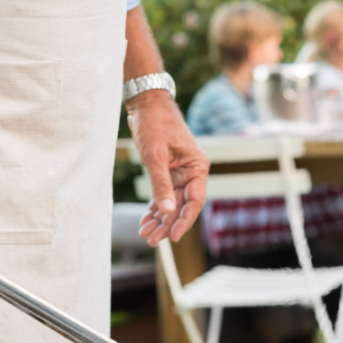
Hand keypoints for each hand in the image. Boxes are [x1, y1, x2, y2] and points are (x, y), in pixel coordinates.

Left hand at [127, 91, 209, 245]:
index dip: (184, 221)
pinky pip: (164, 193)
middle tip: (152, 239)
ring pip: (171, 202)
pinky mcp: (168, 170)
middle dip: (167, 223)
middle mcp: (191, 172)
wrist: (146, 103)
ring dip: (159, 218)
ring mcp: (179, 172)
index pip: (195, 201)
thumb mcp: (155, 155)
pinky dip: (155, 206)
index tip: (173, 236)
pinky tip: (146, 220)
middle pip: (182, 205)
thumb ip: (161, 184)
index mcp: (197, 167)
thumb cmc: (155, 124)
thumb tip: (167, 210)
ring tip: (145, 233)